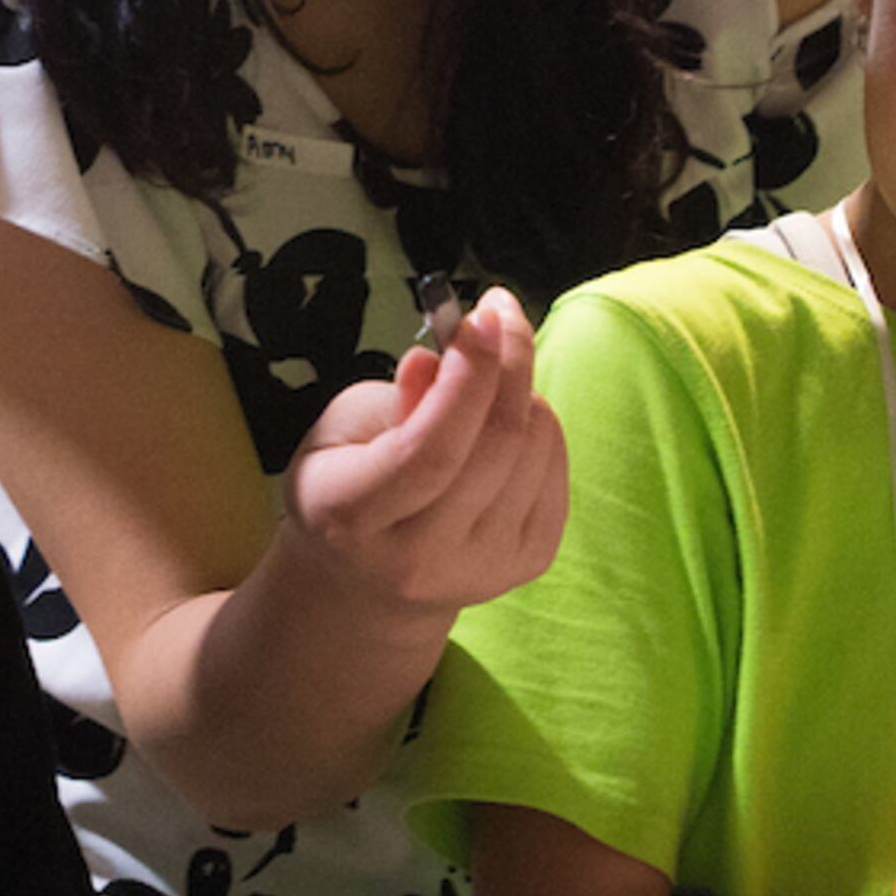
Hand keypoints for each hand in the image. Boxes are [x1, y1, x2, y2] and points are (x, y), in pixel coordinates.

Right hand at [276, 287, 565, 617]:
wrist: (365, 582)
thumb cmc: (344, 487)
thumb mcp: (339, 430)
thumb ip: (394, 397)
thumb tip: (443, 357)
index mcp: (353, 518)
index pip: (431, 450)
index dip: (469, 376)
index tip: (481, 316)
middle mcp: (419, 559)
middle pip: (496, 446)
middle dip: (509, 362)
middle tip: (500, 313)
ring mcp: (479, 570)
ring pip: (535, 452)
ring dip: (524, 392)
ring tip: (493, 375)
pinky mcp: (524, 566)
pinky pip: (556, 472)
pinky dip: (542, 428)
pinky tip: (509, 418)